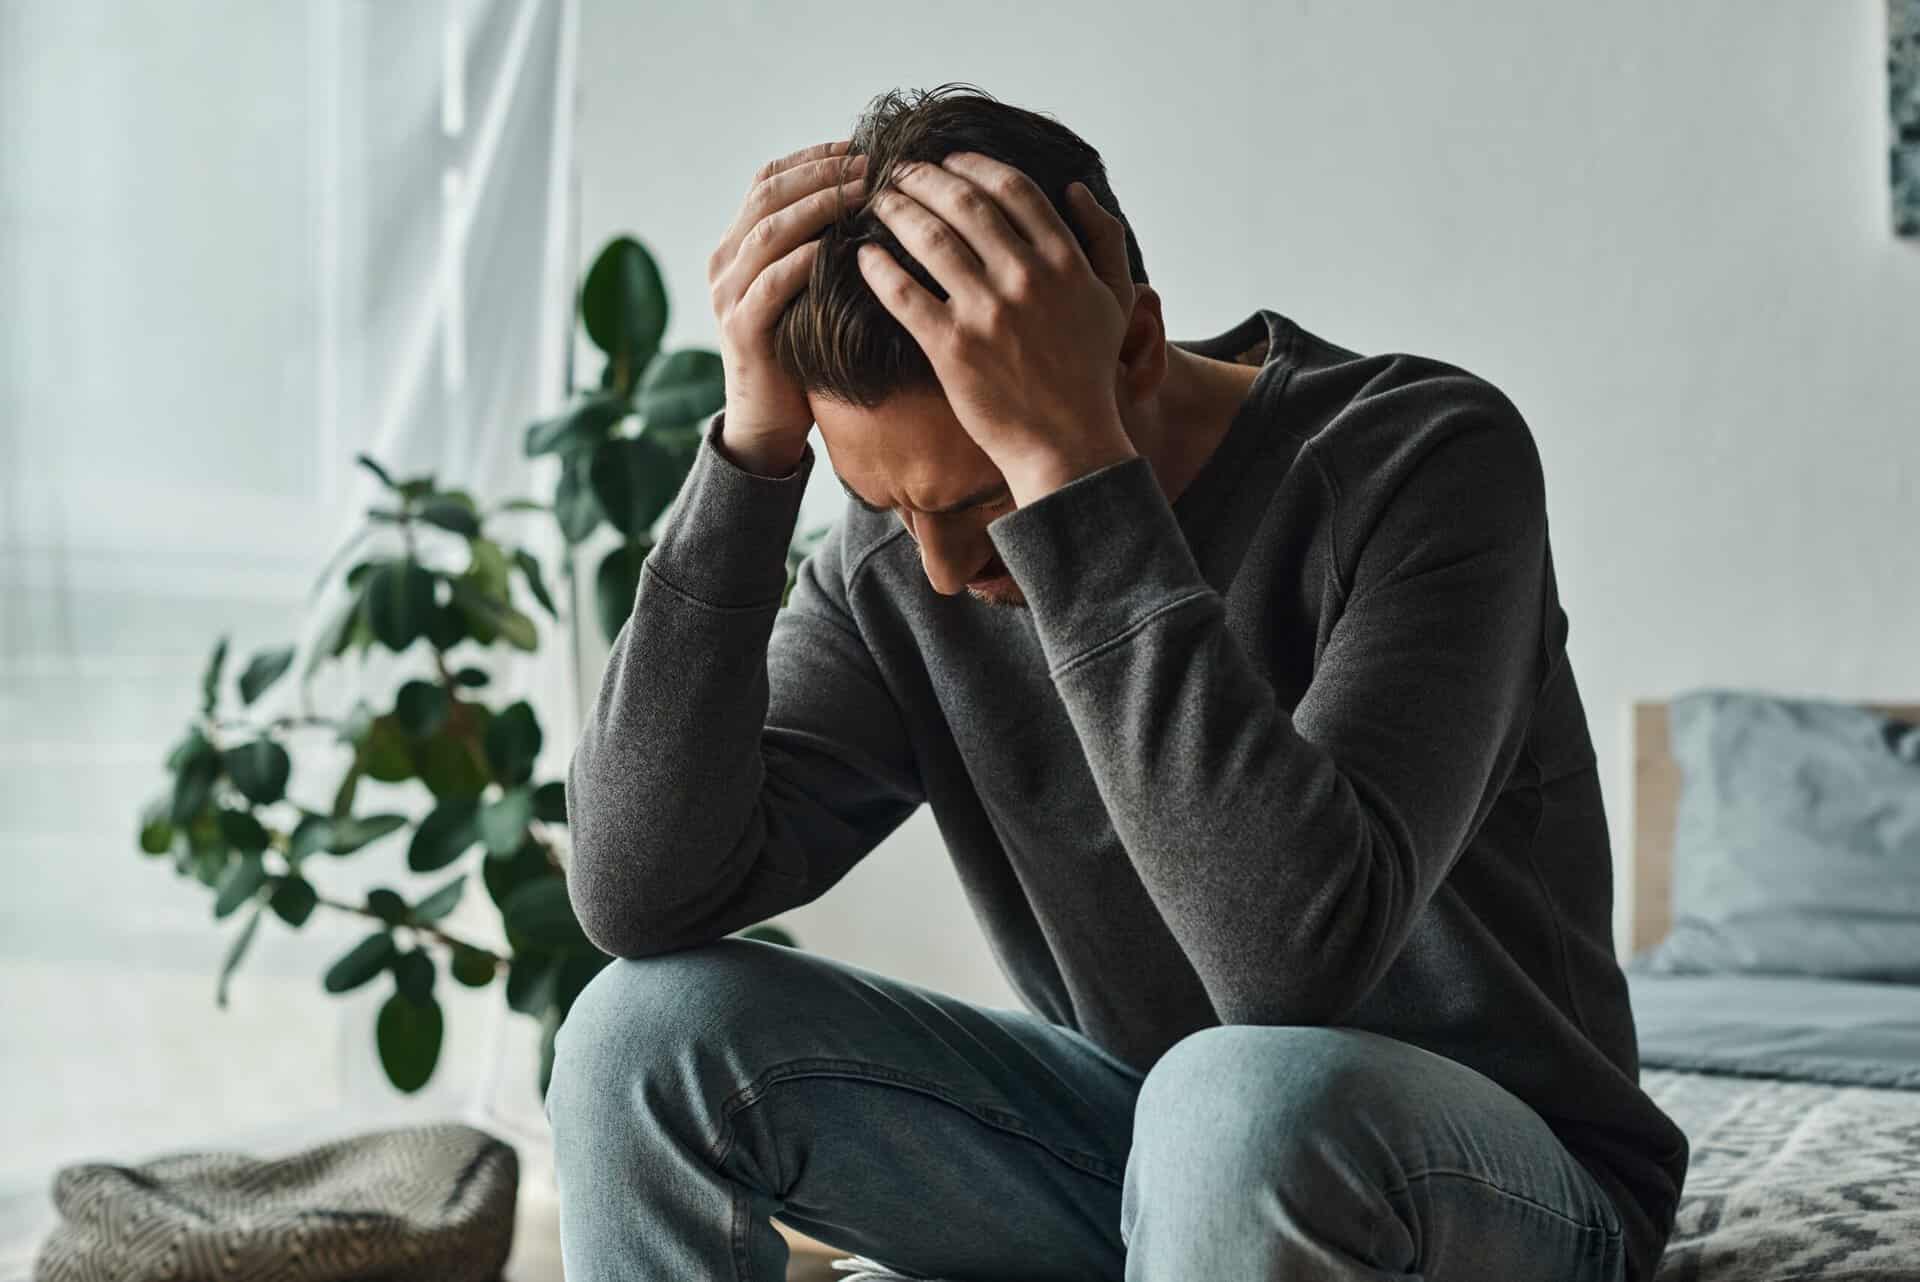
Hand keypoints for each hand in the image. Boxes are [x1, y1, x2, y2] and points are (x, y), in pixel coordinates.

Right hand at [707, 139, 867, 473]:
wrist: (768, 420)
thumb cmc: (799, 350)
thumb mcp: (806, 288)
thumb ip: (818, 246)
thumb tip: (870, 198)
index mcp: (738, 244)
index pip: (769, 179)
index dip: (813, 156)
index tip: (860, 145)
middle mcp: (725, 261)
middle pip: (768, 195)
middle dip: (821, 173)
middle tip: (869, 163)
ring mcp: (728, 294)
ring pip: (769, 232)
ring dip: (819, 207)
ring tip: (863, 194)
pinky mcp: (741, 329)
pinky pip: (773, 284)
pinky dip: (806, 260)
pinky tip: (841, 247)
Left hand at [855, 152, 1138, 505]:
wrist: (1067, 444)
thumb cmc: (1090, 373)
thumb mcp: (1116, 299)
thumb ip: (1104, 238)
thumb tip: (1074, 188)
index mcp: (1064, 261)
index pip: (1012, 189)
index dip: (973, 165)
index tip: (948, 160)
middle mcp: (1026, 278)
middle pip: (964, 204)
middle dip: (925, 179)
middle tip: (900, 172)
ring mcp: (987, 313)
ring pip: (931, 240)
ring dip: (898, 211)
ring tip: (879, 202)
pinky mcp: (952, 348)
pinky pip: (904, 294)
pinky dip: (878, 269)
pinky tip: (863, 256)